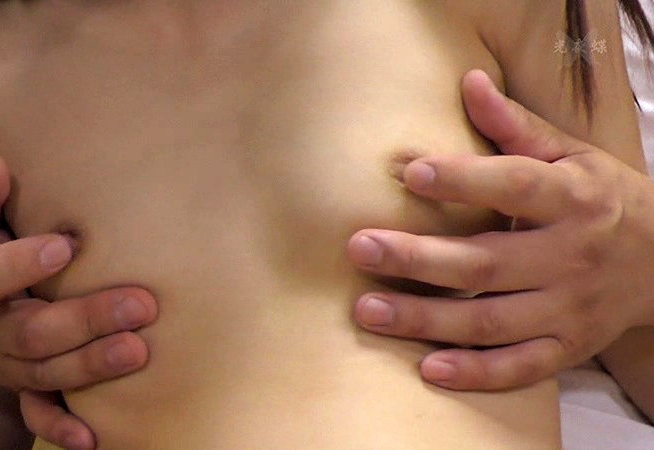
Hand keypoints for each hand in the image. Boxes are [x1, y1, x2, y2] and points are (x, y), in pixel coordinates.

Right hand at [0, 155, 157, 448]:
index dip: (23, 264)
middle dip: (87, 320)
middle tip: (142, 305)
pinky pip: (37, 411)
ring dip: (94, 365)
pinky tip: (94, 437)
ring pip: (47, 372)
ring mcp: (3, 362)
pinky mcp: (19, 383)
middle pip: (33, 331)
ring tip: (141, 350)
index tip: (67, 245)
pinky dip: (60, 427)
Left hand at [348, 69, 653, 390]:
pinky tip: (427, 369)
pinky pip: (520, 368)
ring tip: (368, 310)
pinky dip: (475, 373)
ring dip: (426, 319)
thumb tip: (468, 82)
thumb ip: (517, 127)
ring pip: (491, 321)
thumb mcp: (573, 155)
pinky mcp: (568, 347)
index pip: (514, 186)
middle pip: (486, 262)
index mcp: (575, 198)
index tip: (410, 174)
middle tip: (359, 248)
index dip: (462, 181)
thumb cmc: (604, 199)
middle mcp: (572, 256)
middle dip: (417, 257)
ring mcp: (570, 309)